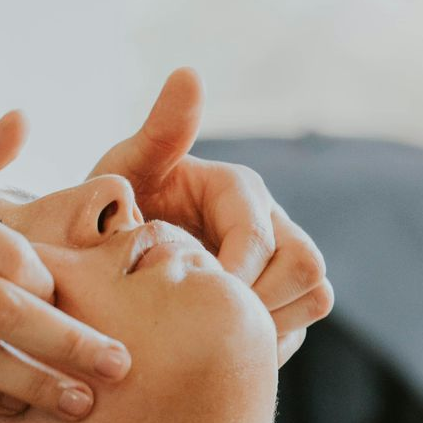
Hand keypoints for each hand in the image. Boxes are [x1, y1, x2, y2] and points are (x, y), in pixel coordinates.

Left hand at [90, 68, 331, 362]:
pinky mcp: (282, 300)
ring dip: (270, 323)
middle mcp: (273, 221)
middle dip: (261, 302)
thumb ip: (159, 131)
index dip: (231, 275)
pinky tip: (217, 350)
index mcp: (240, 188)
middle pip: (307, 267)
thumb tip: (189, 72)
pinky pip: (297, 327)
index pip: (260, 236)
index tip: (189, 302)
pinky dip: (266, 344)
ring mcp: (282, 262)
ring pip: (315, 296)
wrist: (107, 258)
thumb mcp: (124, 168)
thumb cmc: (112, 209)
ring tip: (212, 339)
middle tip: (206, 327)